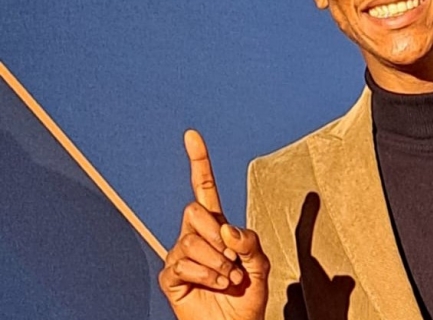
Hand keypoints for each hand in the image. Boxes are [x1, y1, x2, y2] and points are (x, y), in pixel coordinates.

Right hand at [159, 129, 269, 319]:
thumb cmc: (248, 295)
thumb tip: (225, 229)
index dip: (199, 162)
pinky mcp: (170, 277)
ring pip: (190, 240)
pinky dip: (206, 275)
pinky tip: (215, 285)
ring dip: (217, 262)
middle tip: (232, 259)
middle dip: (217, 235)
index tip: (192, 136)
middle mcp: (195, 236)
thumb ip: (250, 241)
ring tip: (228, 277)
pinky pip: (182, 264)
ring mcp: (180, 256)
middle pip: (194, 211)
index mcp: (217, 227)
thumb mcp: (261, 264)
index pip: (204, 188)